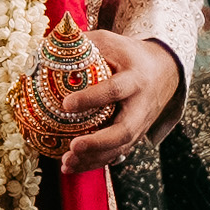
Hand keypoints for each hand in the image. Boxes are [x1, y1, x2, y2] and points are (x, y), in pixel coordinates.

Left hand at [38, 31, 182, 168]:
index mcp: (135, 79)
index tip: (66, 103)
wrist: (164, 71)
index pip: (115, 90)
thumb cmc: (129, 55)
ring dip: (92, 159)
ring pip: (119, 148)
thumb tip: (45, 49)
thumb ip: (83, 45)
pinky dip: (93, 163)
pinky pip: (115, 154)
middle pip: (125, 131)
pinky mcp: (134, 137)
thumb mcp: (111, 42)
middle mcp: (140, 106)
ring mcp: (139, 125)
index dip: (92, 98)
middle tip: (73, 146)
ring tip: (66, 162)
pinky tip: (71, 167)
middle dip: (98, 142)